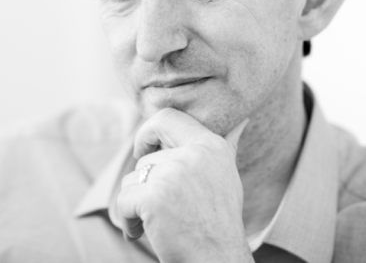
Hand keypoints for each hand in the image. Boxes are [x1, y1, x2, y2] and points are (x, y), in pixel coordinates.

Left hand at [117, 108, 252, 262]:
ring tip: (155, 223)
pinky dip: (127, 220)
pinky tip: (141, 233)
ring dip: (135, 204)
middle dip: (143, 183)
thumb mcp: (227, 175)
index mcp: (211, 145)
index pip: (167, 117)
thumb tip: (242, 119)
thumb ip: (228, 144)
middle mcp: (194, 154)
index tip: (144, 151)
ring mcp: (174, 174)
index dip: (148, 131)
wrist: (218, 261)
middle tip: (154, 203)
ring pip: (132, 179)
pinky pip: (123, 200)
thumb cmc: (219, 220)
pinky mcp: (155, 197)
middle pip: (146, 158)